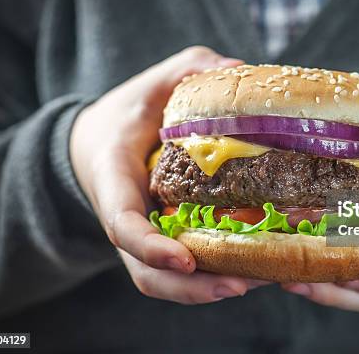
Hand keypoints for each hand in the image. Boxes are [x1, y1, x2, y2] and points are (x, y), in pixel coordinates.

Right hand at [70, 46, 266, 303]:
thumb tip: (237, 68)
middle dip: (190, 287)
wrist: (100, 142)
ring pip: (166, 281)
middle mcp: (126, 218)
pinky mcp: (163, 239)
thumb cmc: (125, 113)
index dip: (150, 246)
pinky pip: (183, 270)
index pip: (122, 223)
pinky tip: (254, 270)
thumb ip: (187, 70)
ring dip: (208, 290)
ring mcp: (144, 235)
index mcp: (114, 179)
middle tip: (239, 284)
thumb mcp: (152, 84)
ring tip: (258, 281)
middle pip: (147, 271)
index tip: (185, 260)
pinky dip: (213, 276)